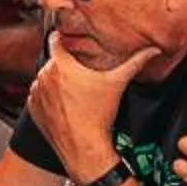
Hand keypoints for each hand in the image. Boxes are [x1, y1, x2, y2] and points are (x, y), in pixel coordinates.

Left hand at [24, 33, 158, 179]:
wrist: (84, 148)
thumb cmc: (99, 115)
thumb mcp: (118, 83)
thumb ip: (135, 62)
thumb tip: (153, 50)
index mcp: (61, 65)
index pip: (54, 40)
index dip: (62, 38)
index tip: (67, 39)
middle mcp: (44, 76)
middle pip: (53, 61)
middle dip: (64, 65)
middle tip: (79, 75)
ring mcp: (36, 93)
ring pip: (44, 78)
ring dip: (54, 81)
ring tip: (73, 93)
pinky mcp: (33, 109)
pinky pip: (38, 96)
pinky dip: (47, 97)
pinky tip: (64, 105)